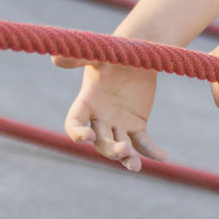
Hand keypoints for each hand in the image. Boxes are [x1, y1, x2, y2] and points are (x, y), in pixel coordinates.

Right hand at [55, 56, 165, 172]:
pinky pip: (143, 143)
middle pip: (100, 142)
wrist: (139, 54)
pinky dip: (152, 151)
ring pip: (119, 147)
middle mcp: (99, 118)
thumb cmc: (115, 52)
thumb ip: (78, 59)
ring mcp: (118, 124)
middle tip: (123, 150)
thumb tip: (55, 59)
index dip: (78, 133)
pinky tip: (163, 157)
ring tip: (135, 166)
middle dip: (110, 149)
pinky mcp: (136, 126)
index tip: (88, 137)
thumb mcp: (98, 55)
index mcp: (86, 102)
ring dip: (126, 157)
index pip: (74, 124)